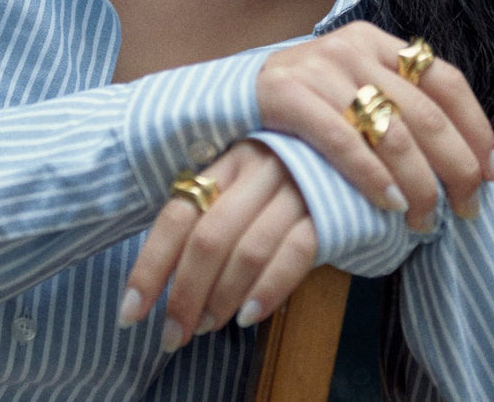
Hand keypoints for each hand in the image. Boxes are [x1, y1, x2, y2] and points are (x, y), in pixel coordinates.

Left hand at [120, 140, 315, 350]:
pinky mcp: (329, 211)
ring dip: (222, 298)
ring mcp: (296, 187)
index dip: (149, 267)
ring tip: (207, 327)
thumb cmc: (292, 179)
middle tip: (172, 335)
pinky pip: (293, 255)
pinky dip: (267, 291)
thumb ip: (213, 212)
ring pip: (248, 250)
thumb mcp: (248, 181)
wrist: (363, 157)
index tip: (129, 314)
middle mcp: (258, 168)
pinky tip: (249, 318)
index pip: (177, 215)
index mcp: (228, 159)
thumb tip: (165, 279)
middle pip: (209, 238)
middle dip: (184, 295)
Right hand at [256, 20, 493, 229]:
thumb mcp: (349, 87)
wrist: (220, 96)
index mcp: (377, 41)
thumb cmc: (299, 103)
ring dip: (419, 184)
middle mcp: (353, 47)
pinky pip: (343, 142)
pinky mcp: (286, 94)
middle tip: (469, 209)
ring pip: (391, 132)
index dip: (477, 127)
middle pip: (426, 111)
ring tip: (428, 221)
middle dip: (457, 167)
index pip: (446, 79)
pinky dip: (373, 178)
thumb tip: (463, 156)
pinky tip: (391, 206)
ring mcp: (318, 68)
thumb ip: (395, 103)